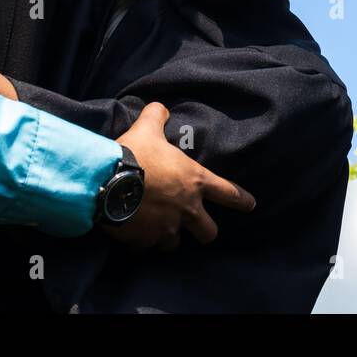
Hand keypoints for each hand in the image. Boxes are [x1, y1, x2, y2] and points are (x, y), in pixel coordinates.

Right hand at [104, 102, 255, 249]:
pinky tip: (134, 234)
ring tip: (160, 230)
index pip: (230, 193)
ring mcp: (166, 228)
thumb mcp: (147, 128)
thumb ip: (157, 116)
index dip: (242, 200)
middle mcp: (187, 208)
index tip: (250, 205)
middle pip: (209, 232)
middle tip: (198, 227)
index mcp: (195, 181)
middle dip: (205, 231)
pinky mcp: (144, 240)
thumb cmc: (133, 153)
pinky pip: (146, 246)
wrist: (105, 181)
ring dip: (169, 238)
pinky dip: (142, 242)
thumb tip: (160, 109)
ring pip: (175, 245)